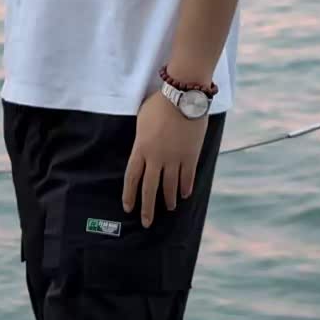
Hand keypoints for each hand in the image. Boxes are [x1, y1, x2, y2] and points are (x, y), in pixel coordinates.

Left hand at [122, 89, 206, 226]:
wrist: (182, 97)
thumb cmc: (159, 104)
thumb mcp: (142, 120)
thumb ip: (141, 138)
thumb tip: (142, 148)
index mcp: (141, 148)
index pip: (132, 177)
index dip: (129, 194)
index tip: (128, 207)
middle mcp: (156, 158)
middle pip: (150, 189)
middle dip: (147, 208)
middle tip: (146, 222)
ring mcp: (174, 159)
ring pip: (170, 187)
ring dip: (168, 199)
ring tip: (169, 208)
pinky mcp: (190, 156)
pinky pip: (187, 178)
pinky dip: (185, 188)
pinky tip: (184, 195)